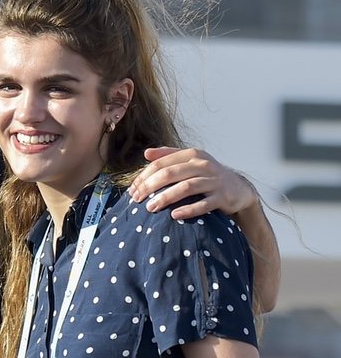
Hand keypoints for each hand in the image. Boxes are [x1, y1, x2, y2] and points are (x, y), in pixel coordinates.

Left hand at [128, 147, 258, 218]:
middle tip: (136, 199)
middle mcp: (203, 165)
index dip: (144, 176)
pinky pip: (203, 204)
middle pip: (170, 174)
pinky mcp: (222, 197)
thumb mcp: (190, 161)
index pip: (161, 163)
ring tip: (150, 208)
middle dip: (150, 187)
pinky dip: (188, 210)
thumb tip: (146, 153)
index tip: (132, 190)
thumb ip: (168, 156)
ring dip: (166, 198)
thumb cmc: (206, 175)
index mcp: (192, 155)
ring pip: (186, 188)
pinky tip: (174, 216)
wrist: (238, 188)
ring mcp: (214, 181)